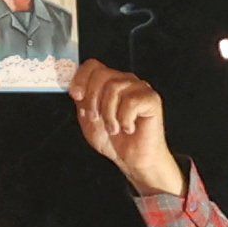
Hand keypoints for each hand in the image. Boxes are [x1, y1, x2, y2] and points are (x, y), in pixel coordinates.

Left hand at [69, 61, 181, 198]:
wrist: (133, 160)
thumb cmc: (113, 140)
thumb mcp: (88, 119)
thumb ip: (82, 101)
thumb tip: (76, 88)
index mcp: (109, 83)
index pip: (93, 66)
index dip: (81, 78)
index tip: (75, 96)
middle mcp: (125, 81)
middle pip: (102, 74)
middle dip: (92, 99)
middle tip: (95, 119)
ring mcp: (140, 88)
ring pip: (114, 88)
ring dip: (108, 114)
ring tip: (113, 128)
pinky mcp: (152, 99)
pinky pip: (131, 102)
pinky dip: (125, 119)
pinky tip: (128, 128)